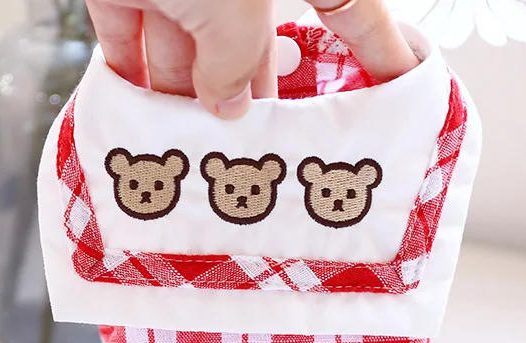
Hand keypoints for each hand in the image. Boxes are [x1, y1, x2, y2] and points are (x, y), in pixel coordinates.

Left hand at [85, 0, 418, 118]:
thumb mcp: (233, 9)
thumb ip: (238, 65)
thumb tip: (229, 106)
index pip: (346, 7)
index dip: (378, 45)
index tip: (401, 79)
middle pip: (250, 43)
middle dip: (246, 95)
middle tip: (251, 146)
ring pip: (184, 43)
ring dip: (179, 96)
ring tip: (182, 146)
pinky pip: (125, 28)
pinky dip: (125, 68)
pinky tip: (133, 108)